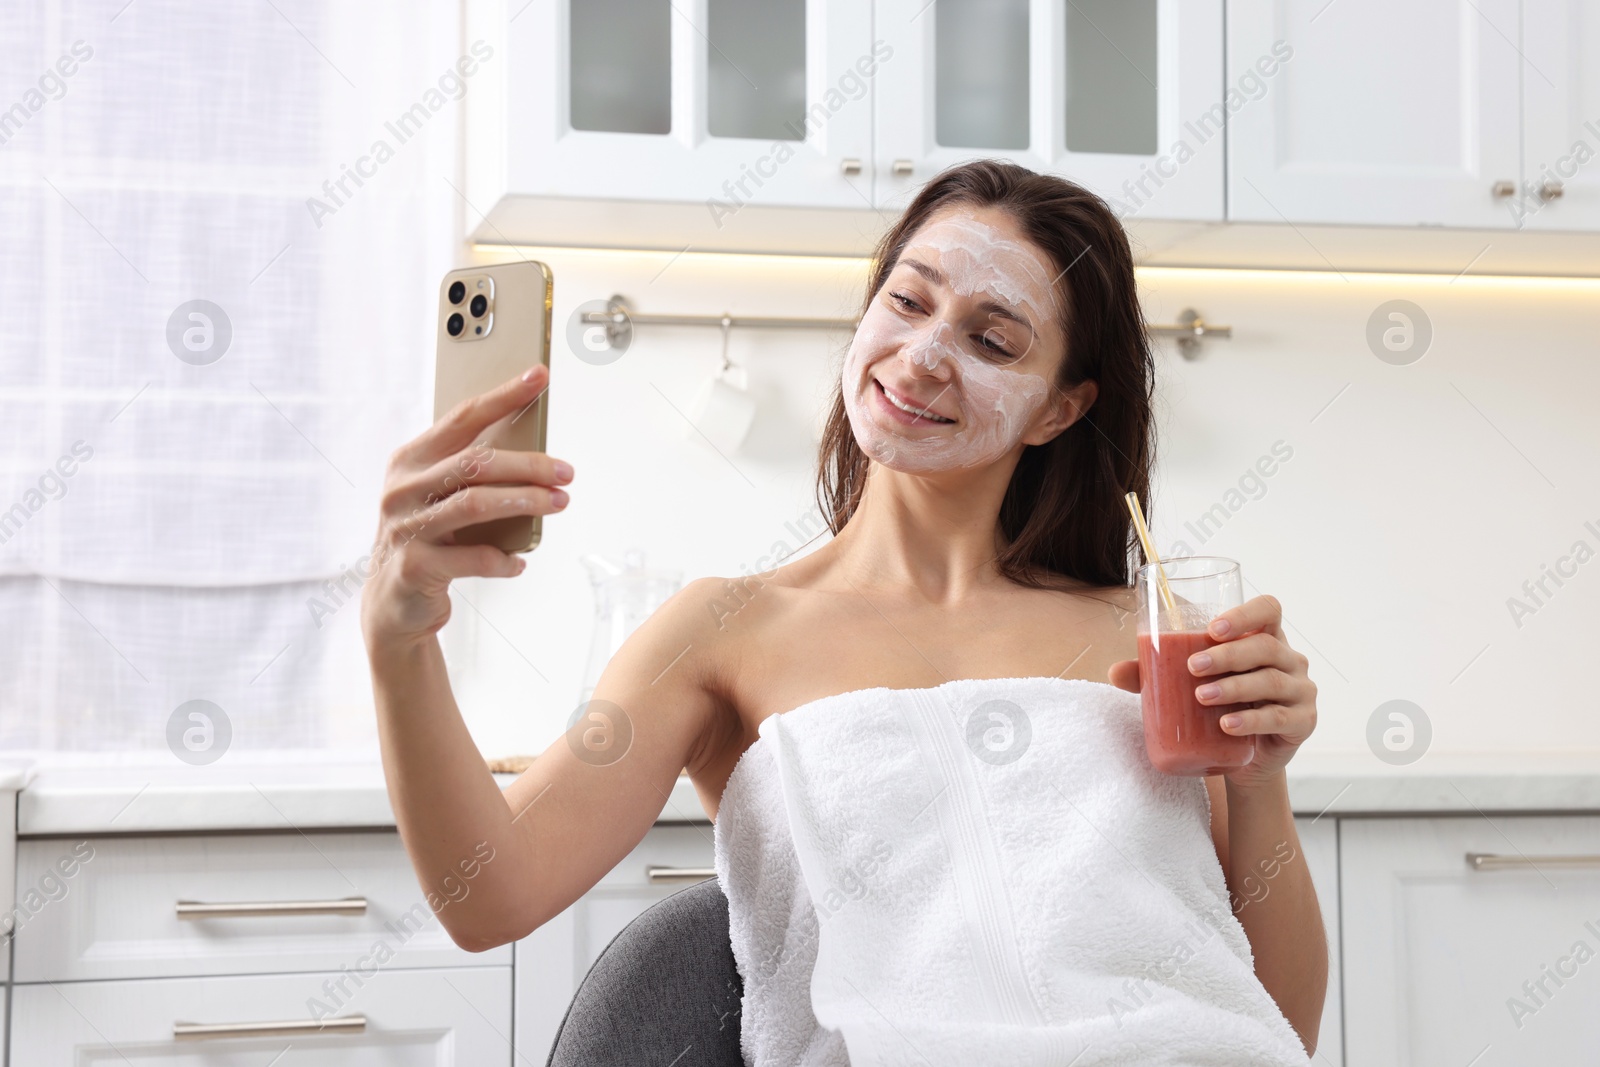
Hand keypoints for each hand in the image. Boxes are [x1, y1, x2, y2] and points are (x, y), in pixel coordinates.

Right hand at [359, 366, 571, 645]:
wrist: (391, 603)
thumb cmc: (427, 539)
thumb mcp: (440, 497)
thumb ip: (471, 474)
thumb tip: (534, 452)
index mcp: (410, 460)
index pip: (463, 418)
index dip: (504, 396)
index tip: (539, 377)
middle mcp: (402, 488)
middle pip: (476, 462)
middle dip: (529, 463)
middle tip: (566, 472)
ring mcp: (405, 527)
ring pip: (476, 504)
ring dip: (525, 502)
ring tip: (558, 503)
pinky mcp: (415, 565)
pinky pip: (472, 558)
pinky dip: (502, 560)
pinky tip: (518, 562)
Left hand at [1107, 594, 1317, 788]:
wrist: (1246, 760)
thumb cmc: (1220, 709)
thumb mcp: (1191, 687)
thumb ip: (1156, 675)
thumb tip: (1113, 671)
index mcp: (1265, 639)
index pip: (1268, 610)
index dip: (1245, 614)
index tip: (1212, 628)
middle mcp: (1289, 660)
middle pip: (1266, 646)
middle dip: (1227, 655)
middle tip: (1193, 668)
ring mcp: (1300, 691)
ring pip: (1271, 680)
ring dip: (1234, 687)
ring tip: (1202, 697)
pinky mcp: (1303, 723)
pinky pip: (1279, 718)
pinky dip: (1251, 720)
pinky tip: (1227, 725)